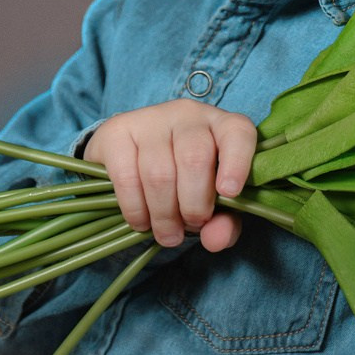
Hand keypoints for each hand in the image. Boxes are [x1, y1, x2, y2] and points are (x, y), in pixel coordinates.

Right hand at [84, 100, 255, 254]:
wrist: (131, 158)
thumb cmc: (183, 181)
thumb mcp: (211, 201)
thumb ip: (223, 222)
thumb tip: (216, 240)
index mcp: (220, 125)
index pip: (237, 132)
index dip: (237, 162)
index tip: (229, 193)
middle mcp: (186, 115)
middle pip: (194, 158)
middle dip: (194, 205)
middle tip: (191, 226)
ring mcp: (149, 119)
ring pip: (159, 172)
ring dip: (164, 214)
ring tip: (168, 234)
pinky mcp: (116, 131)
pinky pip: (126, 177)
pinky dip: (136, 208)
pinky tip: (141, 221)